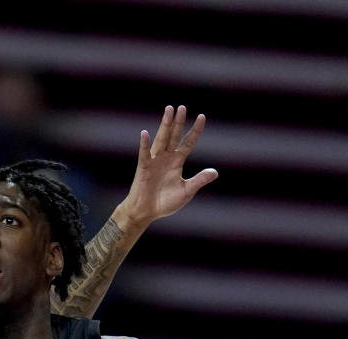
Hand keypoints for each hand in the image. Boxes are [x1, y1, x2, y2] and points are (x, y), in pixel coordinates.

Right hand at [114, 105, 217, 231]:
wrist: (146, 212)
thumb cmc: (165, 203)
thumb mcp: (186, 191)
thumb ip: (199, 181)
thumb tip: (215, 172)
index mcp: (177, 162)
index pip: (188, 142)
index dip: (195, 130)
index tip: (202, 117)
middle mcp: (166, 158)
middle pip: (174, 136)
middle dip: (178, 121)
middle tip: (182, 107)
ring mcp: (154, 161)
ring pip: (161, 139)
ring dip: (164, 125)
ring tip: (169, 110)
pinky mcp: (143, 168)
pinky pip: (144, 154)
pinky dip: (145, 144)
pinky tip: (145, 134)